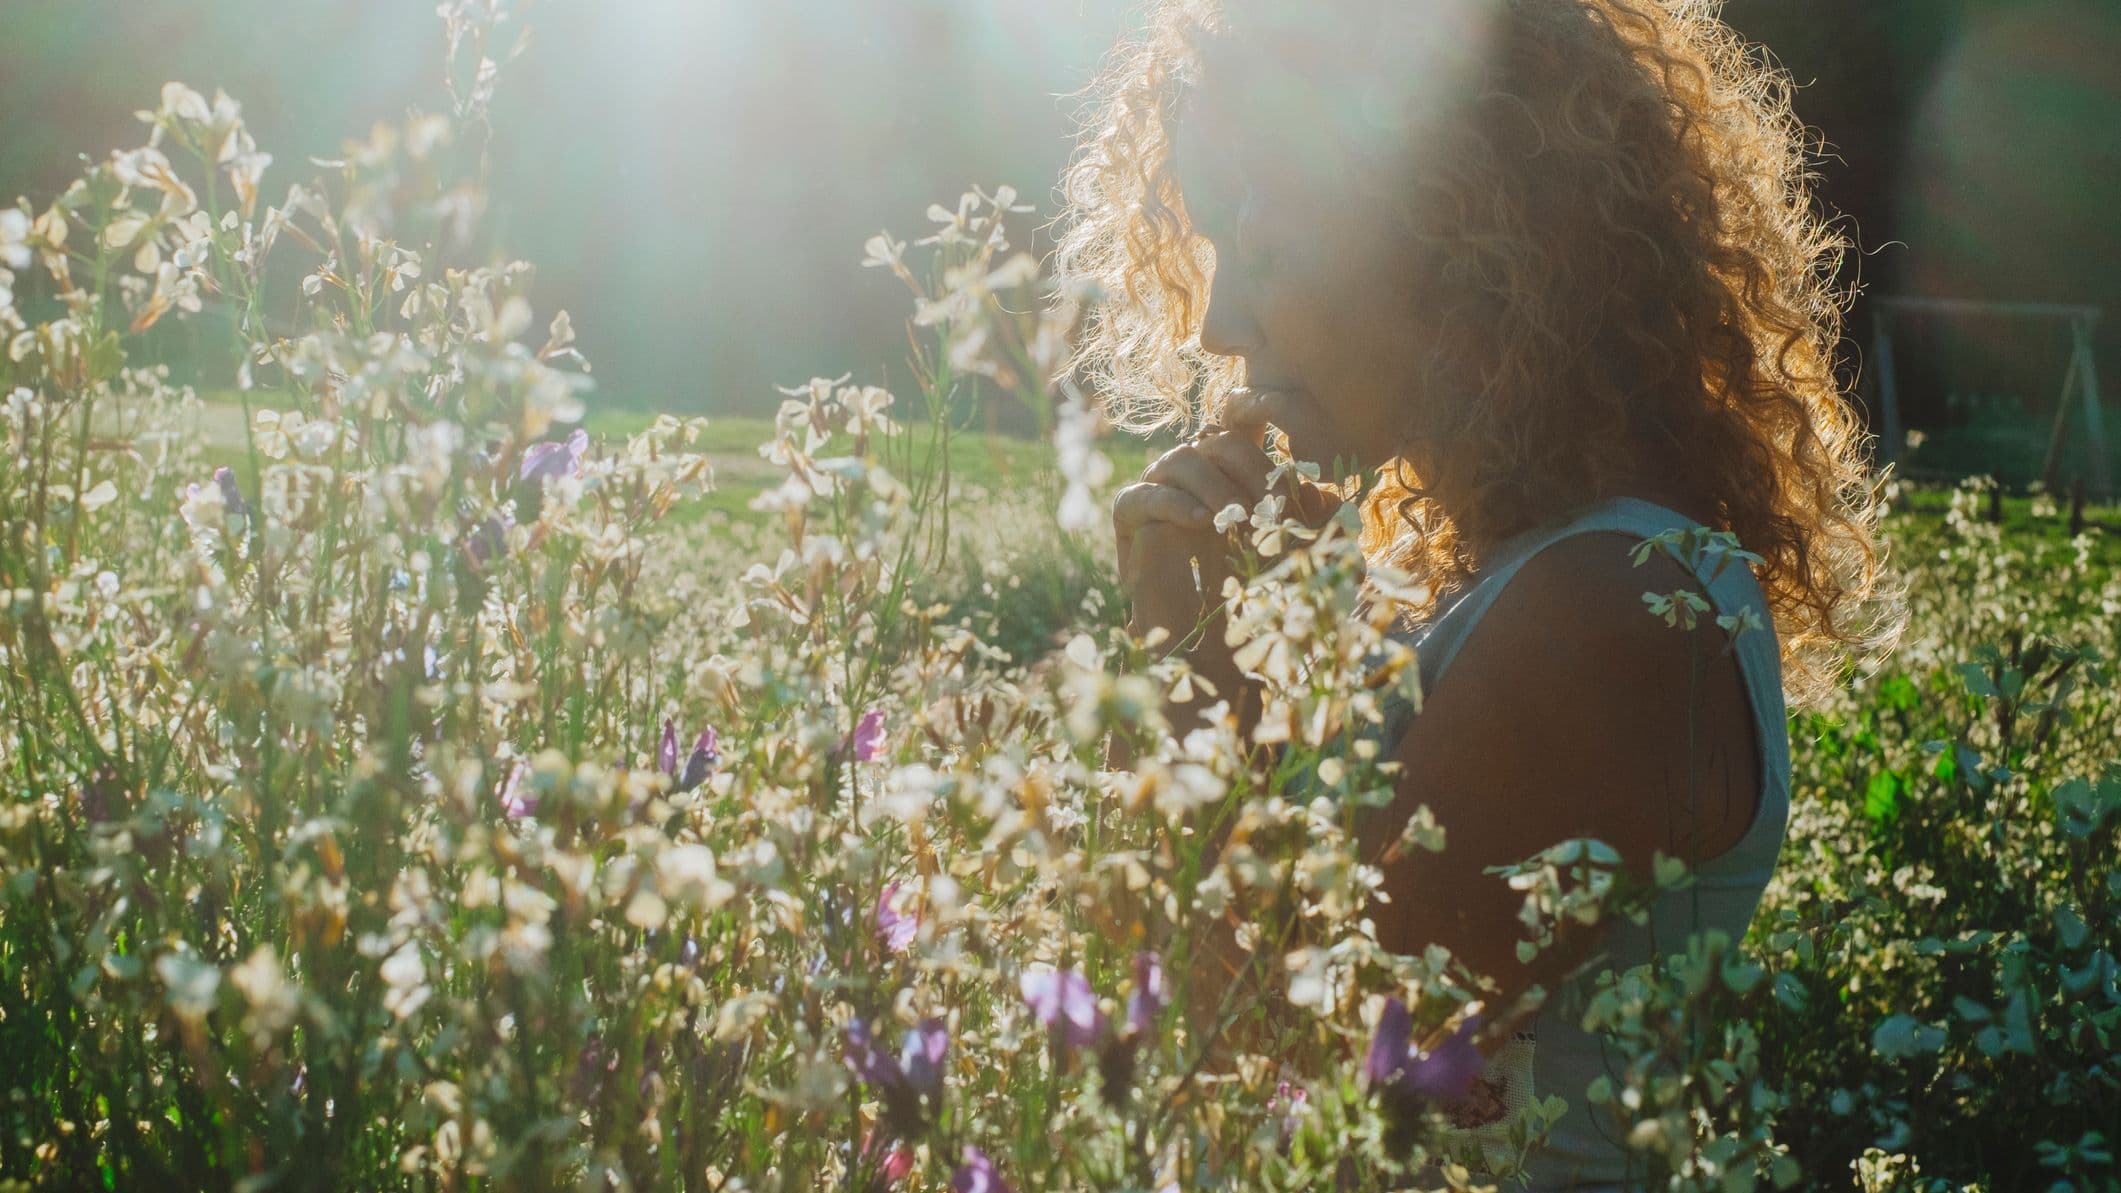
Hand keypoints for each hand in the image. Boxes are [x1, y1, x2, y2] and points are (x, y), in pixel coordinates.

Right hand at [1111, 414, 1344, 645]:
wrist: (1217, 656)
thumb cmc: (1261, 608)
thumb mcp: (1303, 562)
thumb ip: (1323, 530)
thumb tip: (1333, 496)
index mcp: (1233, 485)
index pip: (1246, 441)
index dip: (1267, 452)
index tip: (1291, 492)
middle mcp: (1197, 488)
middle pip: (1215, 442)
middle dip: (1248, 466)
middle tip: (1269, 505)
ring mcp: (1162, 503)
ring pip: (1178, 458)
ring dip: (1213, 481)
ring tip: (1236, 516)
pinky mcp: (1132, 530)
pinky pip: (1137, 497)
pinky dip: (1170, 501)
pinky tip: (1201, 522)